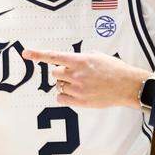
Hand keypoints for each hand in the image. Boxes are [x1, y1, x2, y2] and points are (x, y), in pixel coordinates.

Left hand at [21, 49, 149, 108]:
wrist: (128, 86)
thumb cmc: (115, 69)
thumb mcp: (98, 56)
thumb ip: (81, 58)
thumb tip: (69, 61)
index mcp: (81, 60)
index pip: (54, 56)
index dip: (38, 55)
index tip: (26, 53)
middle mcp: (77, 74)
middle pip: (55, 73)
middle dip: (62, 73)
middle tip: (74, 74)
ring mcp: (78, 89)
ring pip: (59, 86)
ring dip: (66, 84)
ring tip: (81, 84)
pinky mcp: (81, 101)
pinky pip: (62, 99)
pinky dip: (65, 96)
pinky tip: (76, 93)